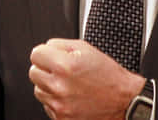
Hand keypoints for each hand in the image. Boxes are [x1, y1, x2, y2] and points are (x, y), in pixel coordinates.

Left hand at [29, 38, 144, 119]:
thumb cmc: (108, 75)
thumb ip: (60, 45)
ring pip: (38, 90)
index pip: (35, 54)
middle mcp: (59, 87)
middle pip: (33, 72)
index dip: (45, 53)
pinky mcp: (62, 118)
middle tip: (61, 70)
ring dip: (48, 86)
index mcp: (64, 66)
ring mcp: (60, 105)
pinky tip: (71, 96)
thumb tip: (45, 48)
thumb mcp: (86, 49)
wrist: (124, 101)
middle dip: (45, 69)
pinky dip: (55, 101)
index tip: (51, 56)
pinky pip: (47, 105)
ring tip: (68, 84)